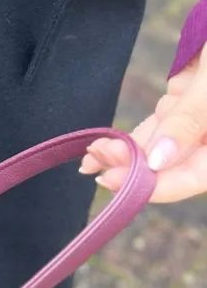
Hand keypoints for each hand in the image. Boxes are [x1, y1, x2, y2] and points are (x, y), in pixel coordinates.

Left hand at [80, 50, 206, 201]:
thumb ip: (191, 119)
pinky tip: (105, 148)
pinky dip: (135, 138)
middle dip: (132, 169)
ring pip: (163, 148)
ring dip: (127, 156)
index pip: (194, 176)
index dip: (153, 185)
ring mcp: (203, 121)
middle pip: (174, 166)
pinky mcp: (189, 102)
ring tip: (92, 157)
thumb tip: (160, 159)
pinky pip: (161, 127)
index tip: (112, 180)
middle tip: (96, 163)